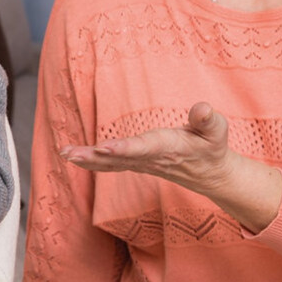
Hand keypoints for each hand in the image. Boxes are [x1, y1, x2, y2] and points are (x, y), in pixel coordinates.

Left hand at [61, 101, 281, 231]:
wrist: (209, 174)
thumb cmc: (212, 146)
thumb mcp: (217, 131)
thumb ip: (208, 120)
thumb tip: (203, 108)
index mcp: (168, 148)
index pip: (143, 148)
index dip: (124, 149)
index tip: (104, 147)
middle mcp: (151, 158)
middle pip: (118, 159)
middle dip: (94, 156)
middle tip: (70, 153)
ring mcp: (142, 163)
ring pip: (110, 163)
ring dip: (87, 159)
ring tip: (65, 153)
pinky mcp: (137, 163)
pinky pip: (111, 165)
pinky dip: (92, 162)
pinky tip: (73, 157)